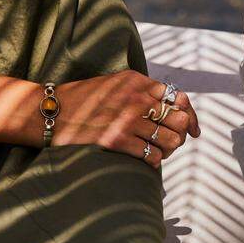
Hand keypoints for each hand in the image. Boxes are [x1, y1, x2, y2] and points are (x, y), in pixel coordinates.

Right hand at [51, 70, 199, 168]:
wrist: (49, 112)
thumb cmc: (85, 99)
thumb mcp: (116, 83)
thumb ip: (143, 90)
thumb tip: (174, 104)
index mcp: (138, 82)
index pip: (180, 99)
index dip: (190, 116)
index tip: (193, 129)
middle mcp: (136, 98)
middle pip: (181, 120)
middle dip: (180, 133)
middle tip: (171, 141)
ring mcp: (127, 120)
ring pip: (171, 140)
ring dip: (169, 149)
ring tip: (159, 151)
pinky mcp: (116, 140)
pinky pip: (152, 155)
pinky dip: (155, 160)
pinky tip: (148, 159)